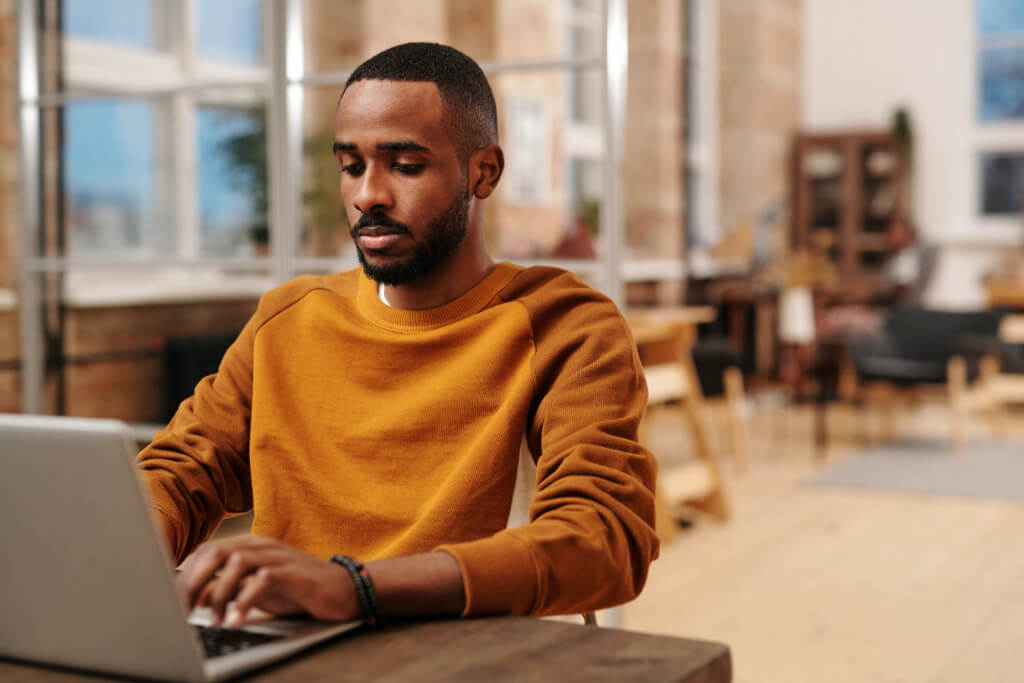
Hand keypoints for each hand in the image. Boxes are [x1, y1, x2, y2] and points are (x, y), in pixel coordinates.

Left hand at [176, 534, 357, 627]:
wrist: (344, 590)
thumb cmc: (298, 590)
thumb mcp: (256, 592)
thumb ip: (227, 591)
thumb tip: (196, 598)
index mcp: (249, 547)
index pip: (206, 552)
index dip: (186, 576)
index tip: (174, 603)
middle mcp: (261, 546)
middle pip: (215, 552)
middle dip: (194, 583)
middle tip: (184, 611)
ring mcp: (278, 556)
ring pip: (236, 562)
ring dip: (220, 594)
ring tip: (216, 621)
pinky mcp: (294, 572)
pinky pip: (263, 580)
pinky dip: (245, 601)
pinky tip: (237, 621)